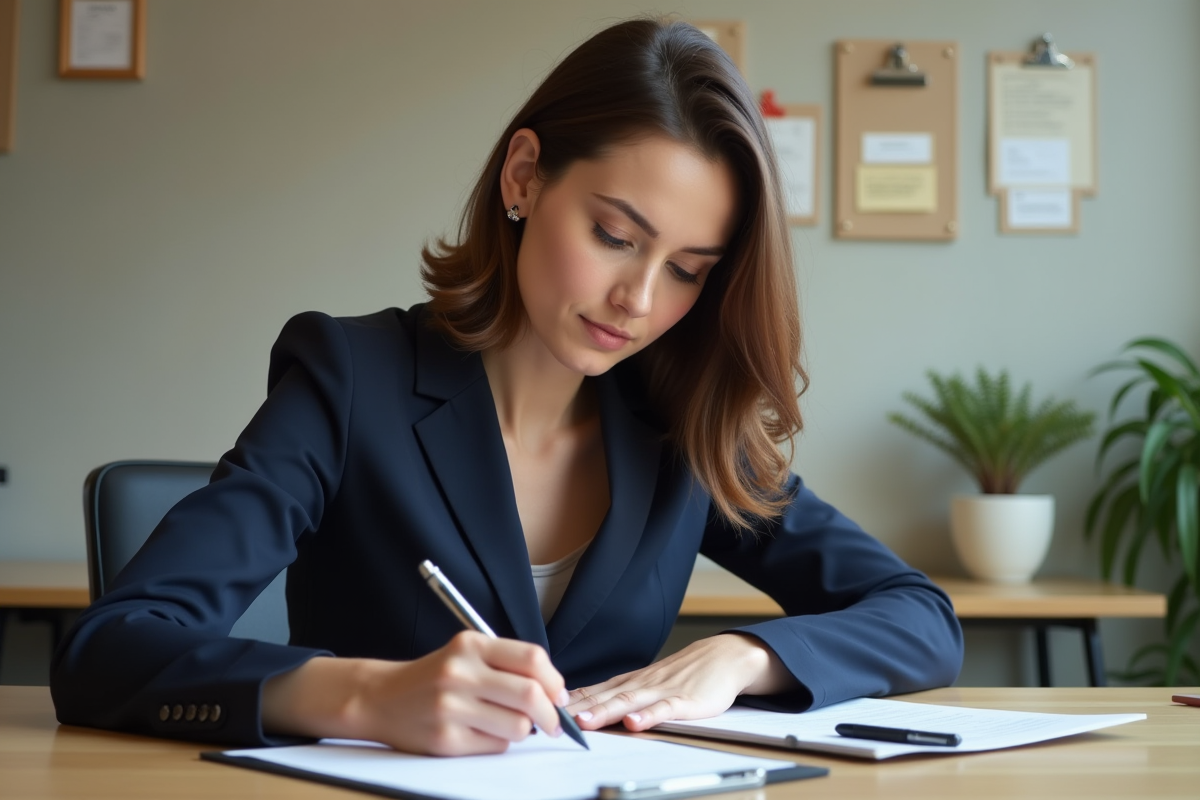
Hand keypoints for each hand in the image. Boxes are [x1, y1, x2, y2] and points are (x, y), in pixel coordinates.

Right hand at [263, 631, 567, 755]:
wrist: (381, 698)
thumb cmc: (434, 677)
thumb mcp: (466, 654)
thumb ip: (508, 665)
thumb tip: (556, 692)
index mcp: (470, 645)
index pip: (531, 657)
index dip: (555, 679)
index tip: (560, 694)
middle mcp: (460, 672)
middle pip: (531, 694)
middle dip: (551, 714)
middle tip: (553, 723)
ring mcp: (451, 707)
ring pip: (518, 726)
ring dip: (523, 730)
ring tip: (508, 724)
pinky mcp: (446, 739)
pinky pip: (496, 746)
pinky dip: (499, 742)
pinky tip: (481, 733)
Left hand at [565, 633, 795, 731]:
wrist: (724, 658)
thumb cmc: (685, 674)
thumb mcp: (648, 683)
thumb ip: (619, 695)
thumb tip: (583, 706)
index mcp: (630, 682)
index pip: (593, 692)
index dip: (569, 703)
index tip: (544, 710)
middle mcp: (641, 684)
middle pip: (604, 697)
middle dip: (578, 709)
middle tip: (554, 718)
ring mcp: (662, 691)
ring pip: (629, 702)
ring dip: (605, 712)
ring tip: (585, 722)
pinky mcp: (685, 700)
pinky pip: (664, 708)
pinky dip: (649, 716)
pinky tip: (635, 722)